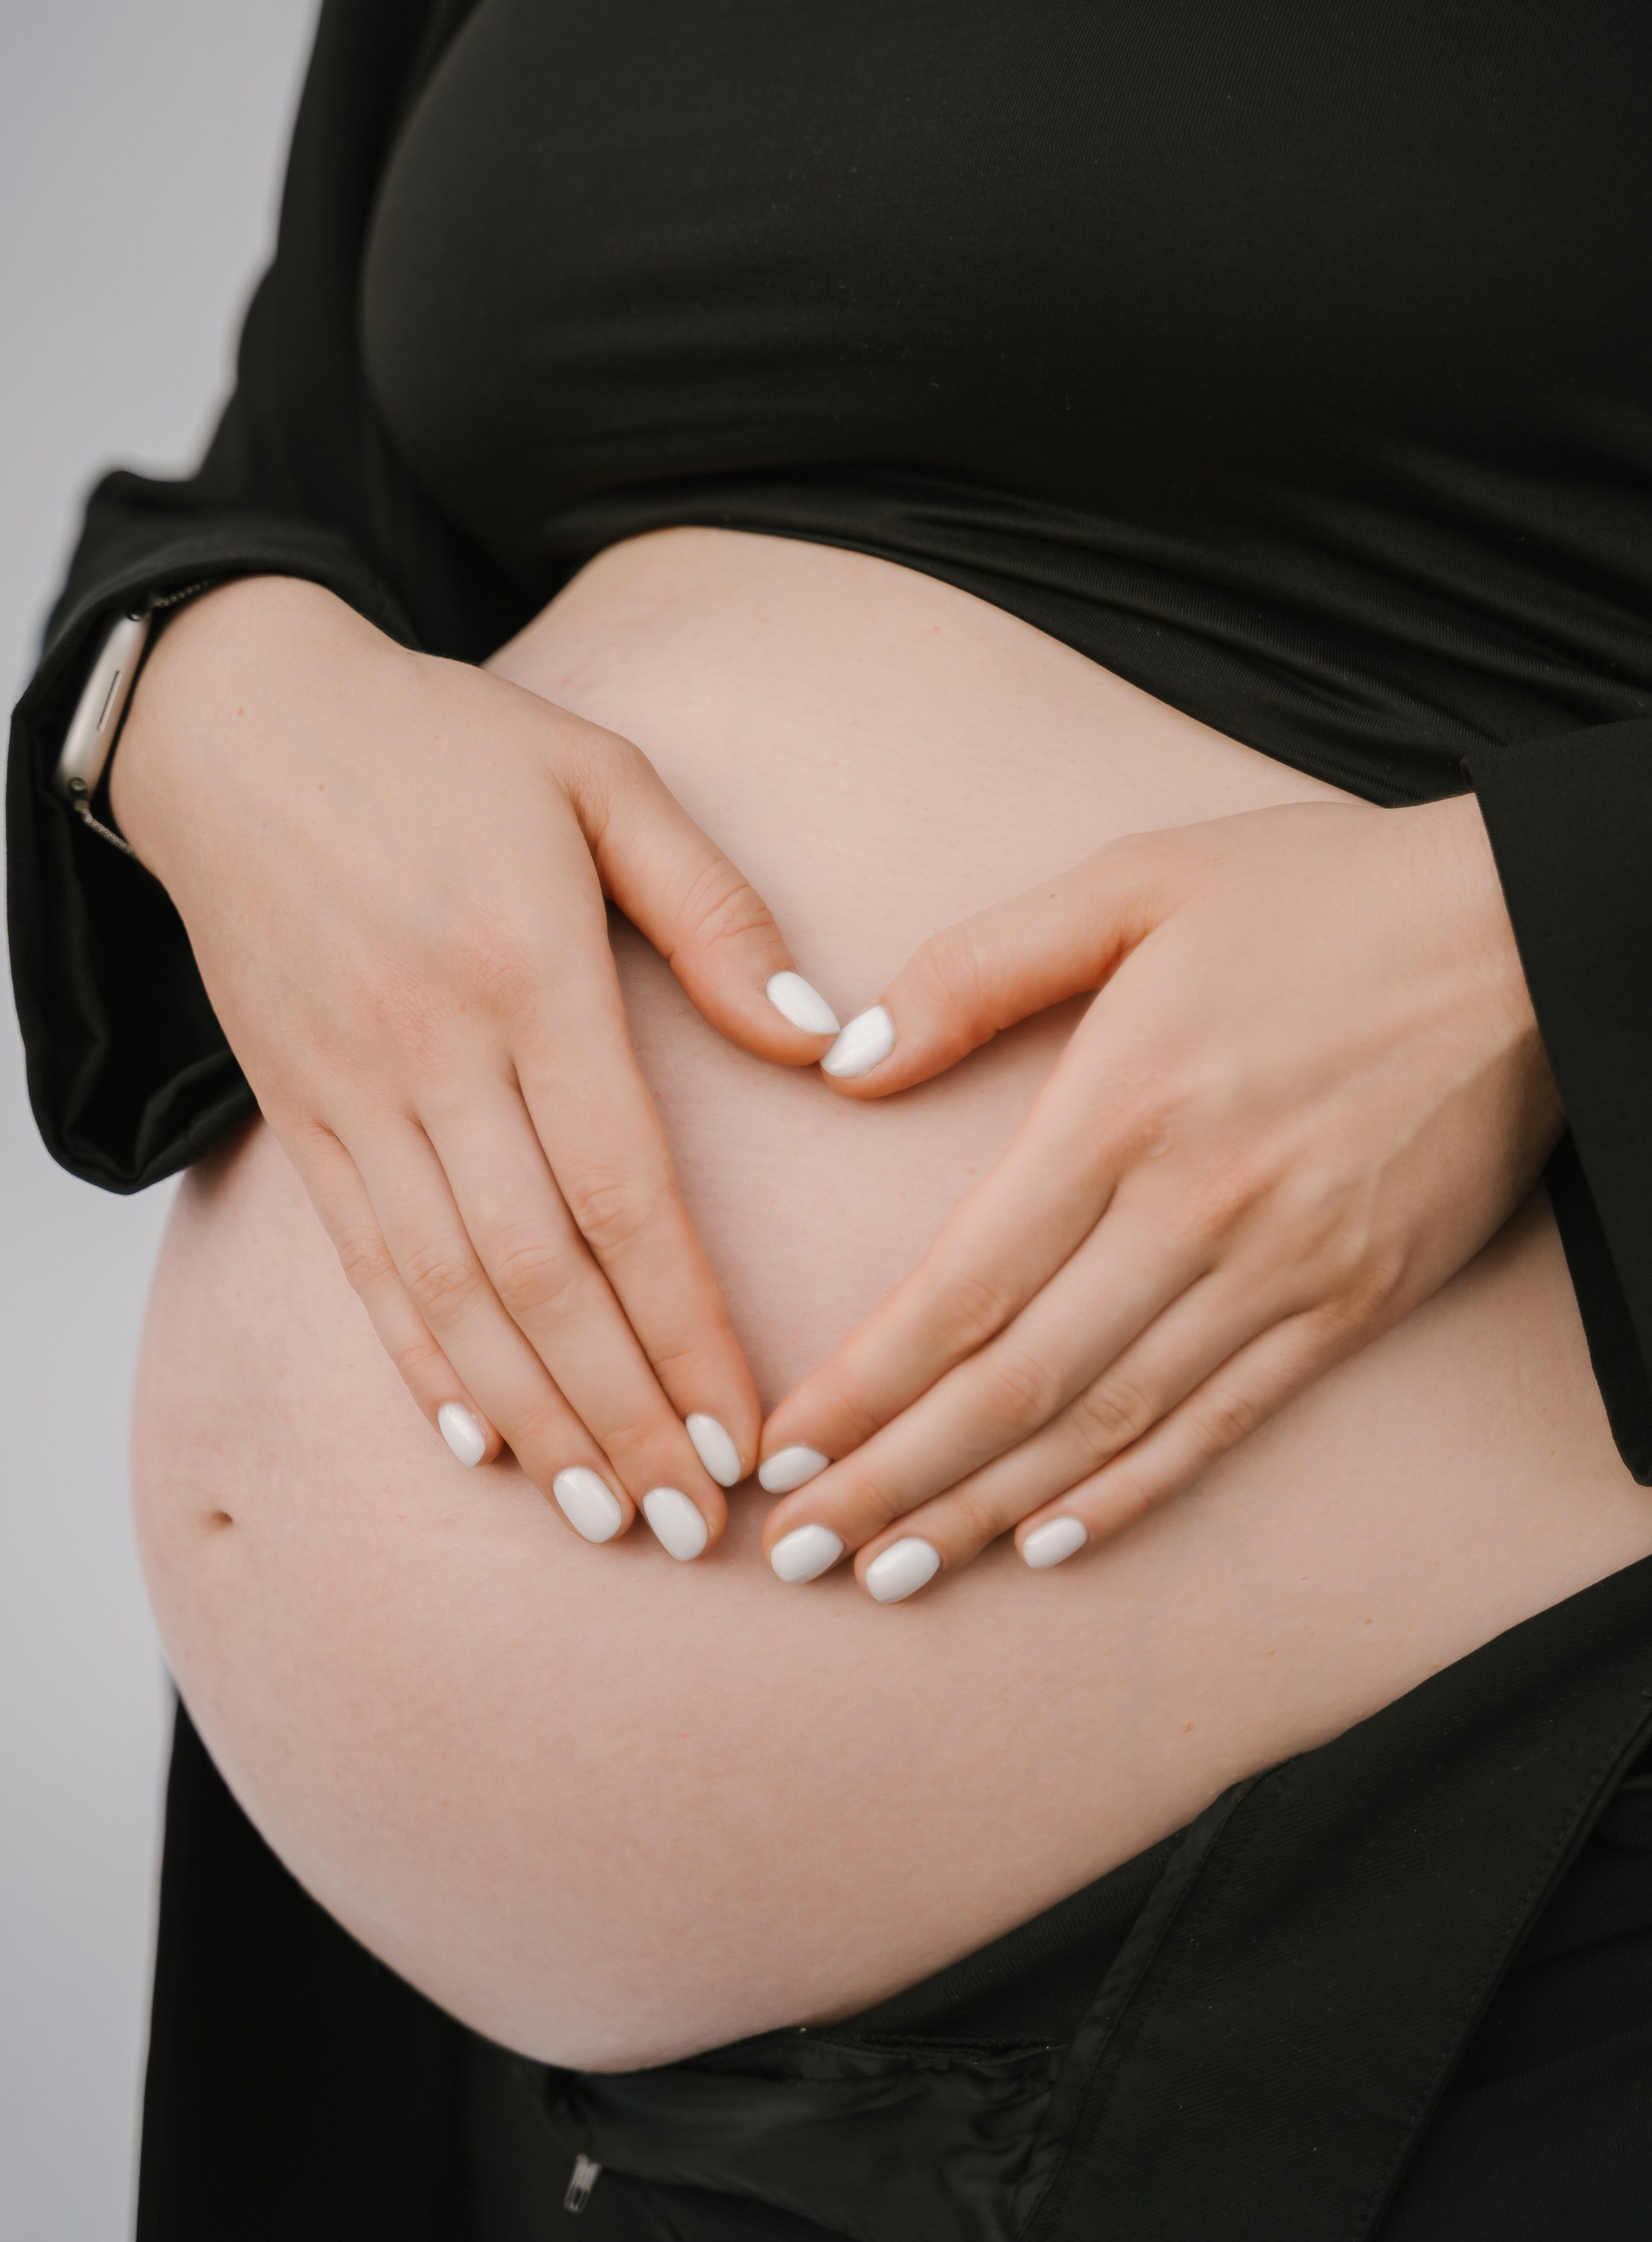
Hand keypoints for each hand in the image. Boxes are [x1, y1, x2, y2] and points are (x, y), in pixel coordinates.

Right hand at [113, 576, 840, 1558]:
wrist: (239, 720)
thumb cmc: (445, 742)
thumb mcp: (604, 776)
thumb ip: (717, 912)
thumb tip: (824, 1045)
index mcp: (529, 972)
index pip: (622, 1193)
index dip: (683, 1328)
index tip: (743, 1430)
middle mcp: (435, 1051)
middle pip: (538, 1273)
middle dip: (619, 1412)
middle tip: (687, 1521)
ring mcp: (354, 1091)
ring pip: (446, 1291)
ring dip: (528, 1414)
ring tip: (598, 1512)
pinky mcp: (298, 1107)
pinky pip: (359, 1260)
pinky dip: (416, 1358)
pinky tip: (475, 1438)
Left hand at [757, 795, 1560, 1598]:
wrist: (1535, 929)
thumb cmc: (1320, 894)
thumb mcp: (1132, 881)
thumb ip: (978, 969)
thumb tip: (847, 1066)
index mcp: (1120, 1106)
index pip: (962, 1287)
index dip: (864, 1386)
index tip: (781, 1449)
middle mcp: (1194, 1209)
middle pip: (1017, 1383)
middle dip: (895, 1478)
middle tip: (800, 1555)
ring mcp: (1283, 1269)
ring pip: (1110, 1424)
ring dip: (988, 1510)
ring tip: (895, 1576)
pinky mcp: (1357, 1302)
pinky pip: (1226, 1423)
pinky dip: (1134, 1493)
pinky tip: (1051, 1541)